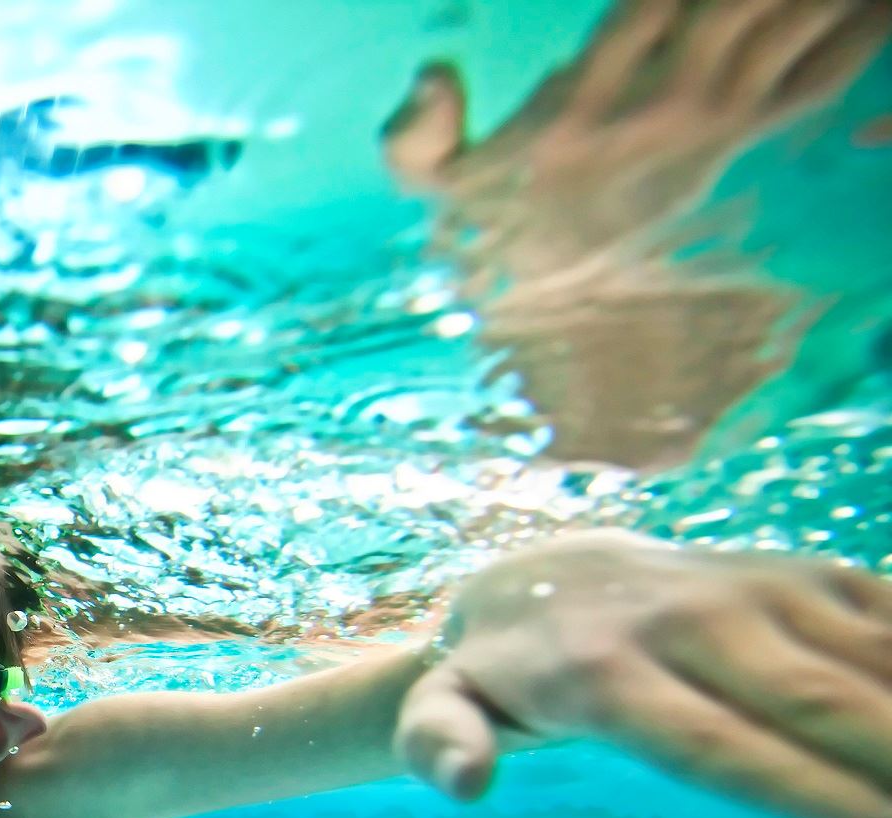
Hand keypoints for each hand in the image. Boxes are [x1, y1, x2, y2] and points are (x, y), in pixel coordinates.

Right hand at [383, 0, 891, 281]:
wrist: (574, 338)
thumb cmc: (500, 254)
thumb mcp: (431, 198)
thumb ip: (416, 135)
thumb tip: (431, 73)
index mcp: (581, 109)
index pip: (642, 5)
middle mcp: (656, 111)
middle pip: (731, 0)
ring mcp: (714, 130)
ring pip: (785, 18)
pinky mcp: (754, 152)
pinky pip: (821, 77)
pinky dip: (848, 37)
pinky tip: (859, 15)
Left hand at [394, 529, 891, 817]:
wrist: (542, 567)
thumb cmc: (501, 674)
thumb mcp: (444, 708)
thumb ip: (440, 743)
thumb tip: (464, 783)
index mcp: (611, 674)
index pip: (726, 748)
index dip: (816, 797)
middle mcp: (695, 622)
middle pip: (823, 703)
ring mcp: (760, 587)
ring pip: (878, 656)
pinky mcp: (811, 572)